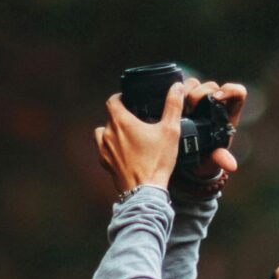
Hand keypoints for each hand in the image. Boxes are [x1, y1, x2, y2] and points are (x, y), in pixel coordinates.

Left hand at [94, 79, 244, 201]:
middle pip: (109, 117)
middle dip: (121, 116)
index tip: (129, 100)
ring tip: (127, 136)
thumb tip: (176, 87)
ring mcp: (104, 150)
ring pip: (102, 133)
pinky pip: (104, 151)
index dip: (120, 97)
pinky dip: (111, 149)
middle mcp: (108, 134)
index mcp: (120, 121)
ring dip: (112, 132)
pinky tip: (123, 153)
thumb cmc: (156, 161)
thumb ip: (173, 106)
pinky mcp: (105, 165)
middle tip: (135, 120)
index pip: (112, 100)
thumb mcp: (170, 130)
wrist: (145, 192)